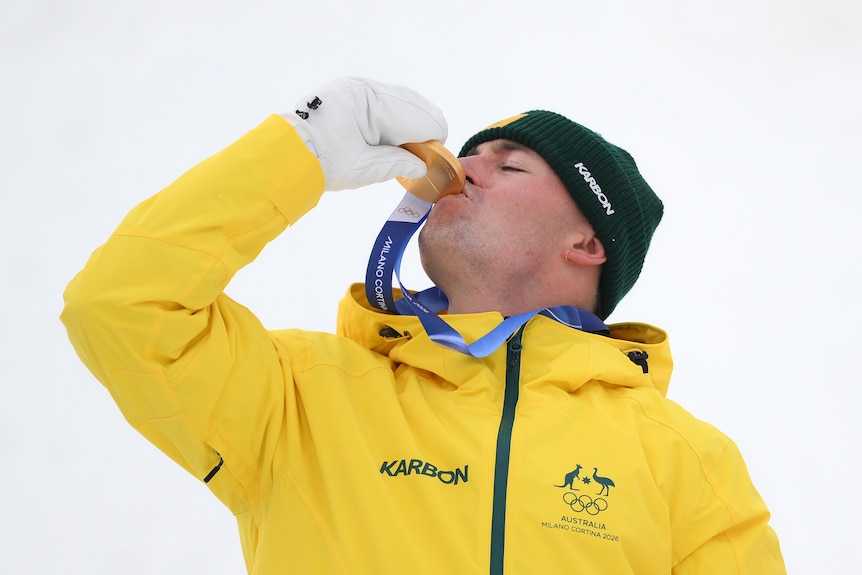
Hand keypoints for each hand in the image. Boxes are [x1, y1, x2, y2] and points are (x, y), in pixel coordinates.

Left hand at [283, 77, 447, 190]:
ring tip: (411, 149)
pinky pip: (385, 100)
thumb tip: (423, 164)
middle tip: (427, 155)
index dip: (433, 137)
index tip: (437, 158)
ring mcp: (357, 87)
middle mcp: (365, 88)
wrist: (289, 155)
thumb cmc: (325, 163)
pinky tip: (395, 137)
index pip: (417, 115)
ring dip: (410, 123)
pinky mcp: (352, 92)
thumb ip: (400, 163)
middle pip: (412, 103)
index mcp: (370, 103)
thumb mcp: (367, 168)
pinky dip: (395, 118)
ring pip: (400, 100)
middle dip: (423, 128)